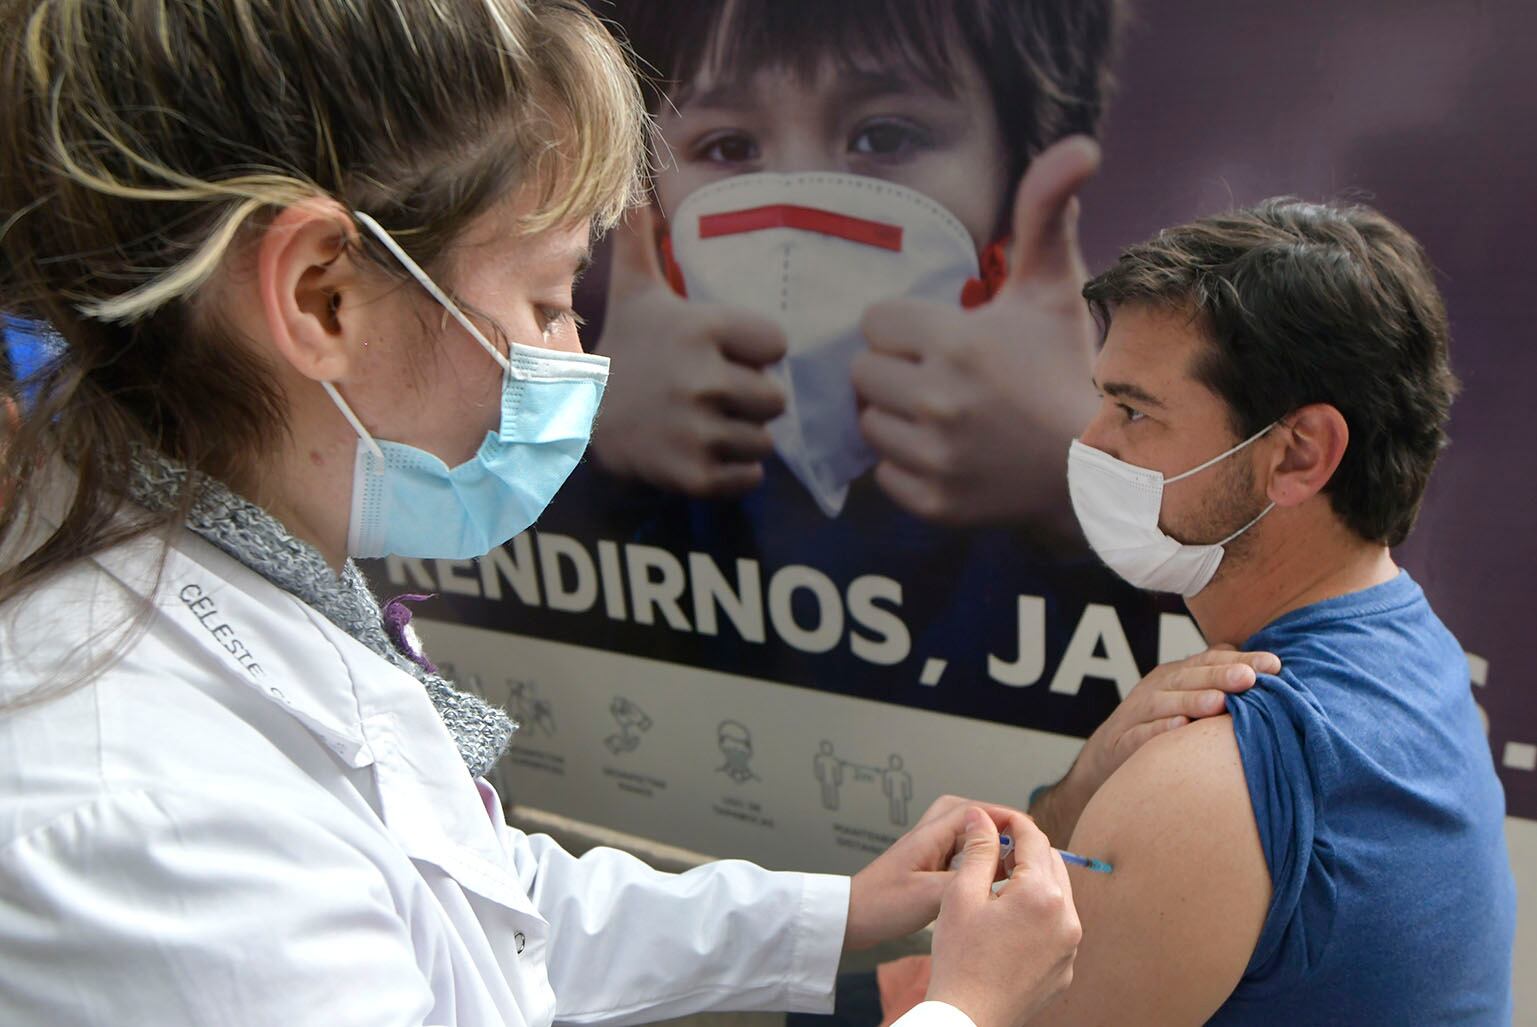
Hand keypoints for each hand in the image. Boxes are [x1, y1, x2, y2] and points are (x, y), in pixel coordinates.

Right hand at [588, 204, 787, 497]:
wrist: (577, 420)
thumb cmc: (624, 350)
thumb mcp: (634, 292)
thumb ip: (644, 240)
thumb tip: (638, 190)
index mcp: (701, 329)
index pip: (777, 344)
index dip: (757, 352)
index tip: (727, 355)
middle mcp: (701, 380)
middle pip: (776, 399)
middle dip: (752, 401)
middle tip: (718, 398)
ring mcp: (696, 431)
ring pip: (765, 442)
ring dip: (745, 438)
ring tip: (710, 426)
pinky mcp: (692, 475)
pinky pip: (750, 479)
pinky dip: (737, 474)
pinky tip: (708, 455)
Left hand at [845, 795, 1024, 951]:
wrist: (852, 917)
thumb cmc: (883, 905)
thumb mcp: (930, 896)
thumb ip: (967, 879)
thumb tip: (1001, 870)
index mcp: (930, 835)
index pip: (975, 811)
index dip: (1005, 818)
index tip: (1030, 831)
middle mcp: (928, 834)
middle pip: (968, 811)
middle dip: (996, 821)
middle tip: (1020, 840)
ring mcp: (925, 847)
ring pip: (962, 829)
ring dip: (984, 837)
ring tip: (1005, 857)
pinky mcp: (923, 862)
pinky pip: (956, 847)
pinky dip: (973, 853)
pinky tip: (983, 874)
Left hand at [851, 136, 1103, 529]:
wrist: (1094, 465)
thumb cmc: (1062, 368)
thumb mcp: (1053, 289)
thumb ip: (1045, 213)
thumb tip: (1080, 144)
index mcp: (957, 343)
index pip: (875, 322)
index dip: (906, 328)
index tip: (944, 337)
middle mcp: (937, 401)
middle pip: (862, 372)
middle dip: (894, 371)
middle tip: (940, 377)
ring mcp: (933, 457)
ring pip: (867, 423)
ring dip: (895, 418)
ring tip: (942, 415)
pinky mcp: (931, 502)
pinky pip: (882, 474)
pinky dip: (907, 466)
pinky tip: (947, 453)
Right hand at [927, 808, 1079, 1026]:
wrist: (967, 1018)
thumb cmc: (960, 960)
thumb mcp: (961, 894)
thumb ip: (979, 849)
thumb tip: (982, 816)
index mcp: (1042, 895)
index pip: (1034, 839)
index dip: (1013, 822)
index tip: (996, 819)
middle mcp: (1066, 919)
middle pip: (1052, 864)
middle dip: (1025, 852)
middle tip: (994, 854)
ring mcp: (1069, 947)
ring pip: (1058, 896)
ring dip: (1034, 883)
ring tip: (998, 890)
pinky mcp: (1065, 969)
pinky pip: (1057, 928)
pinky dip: (1039, 916)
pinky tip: (1009, 925)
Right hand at [1031, 645, 1280, 845]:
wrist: (1104, 760)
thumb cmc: (1156, 727)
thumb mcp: (1183, 697)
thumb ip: (1213, 679)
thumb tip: (1250, 661)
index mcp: (1175, 676)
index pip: (1209, 661)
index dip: (1240, 660)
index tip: (1274, 664)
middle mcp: (1156, 689)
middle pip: (1189, 677)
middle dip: (1220, 676)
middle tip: (1249, 677)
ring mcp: (1137, 714)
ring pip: (1165, 702)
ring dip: (1192, 700)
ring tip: (1220, 702)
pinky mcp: (1122, 742)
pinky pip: (1141, 734)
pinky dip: (1159, 730)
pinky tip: (1179, 728)